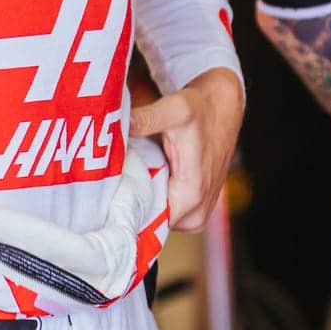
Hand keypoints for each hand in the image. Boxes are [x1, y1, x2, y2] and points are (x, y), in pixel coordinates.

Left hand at [129, 66, 243, 231]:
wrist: (222, 107)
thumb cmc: (200, 109)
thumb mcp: (174, 109)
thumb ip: (147, 119)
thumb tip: (120, 123)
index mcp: (191, 196)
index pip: (147, 222)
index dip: (125, 205)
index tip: (108, 188)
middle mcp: (197, 214)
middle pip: (150, 221)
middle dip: (131, 200)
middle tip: (117, 175)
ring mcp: (198, 215)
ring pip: (157, 218)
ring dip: (142, 198)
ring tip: (134, 170)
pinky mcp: (196, 209)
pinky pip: (166, 212)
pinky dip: (153, 195)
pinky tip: (147, 174)